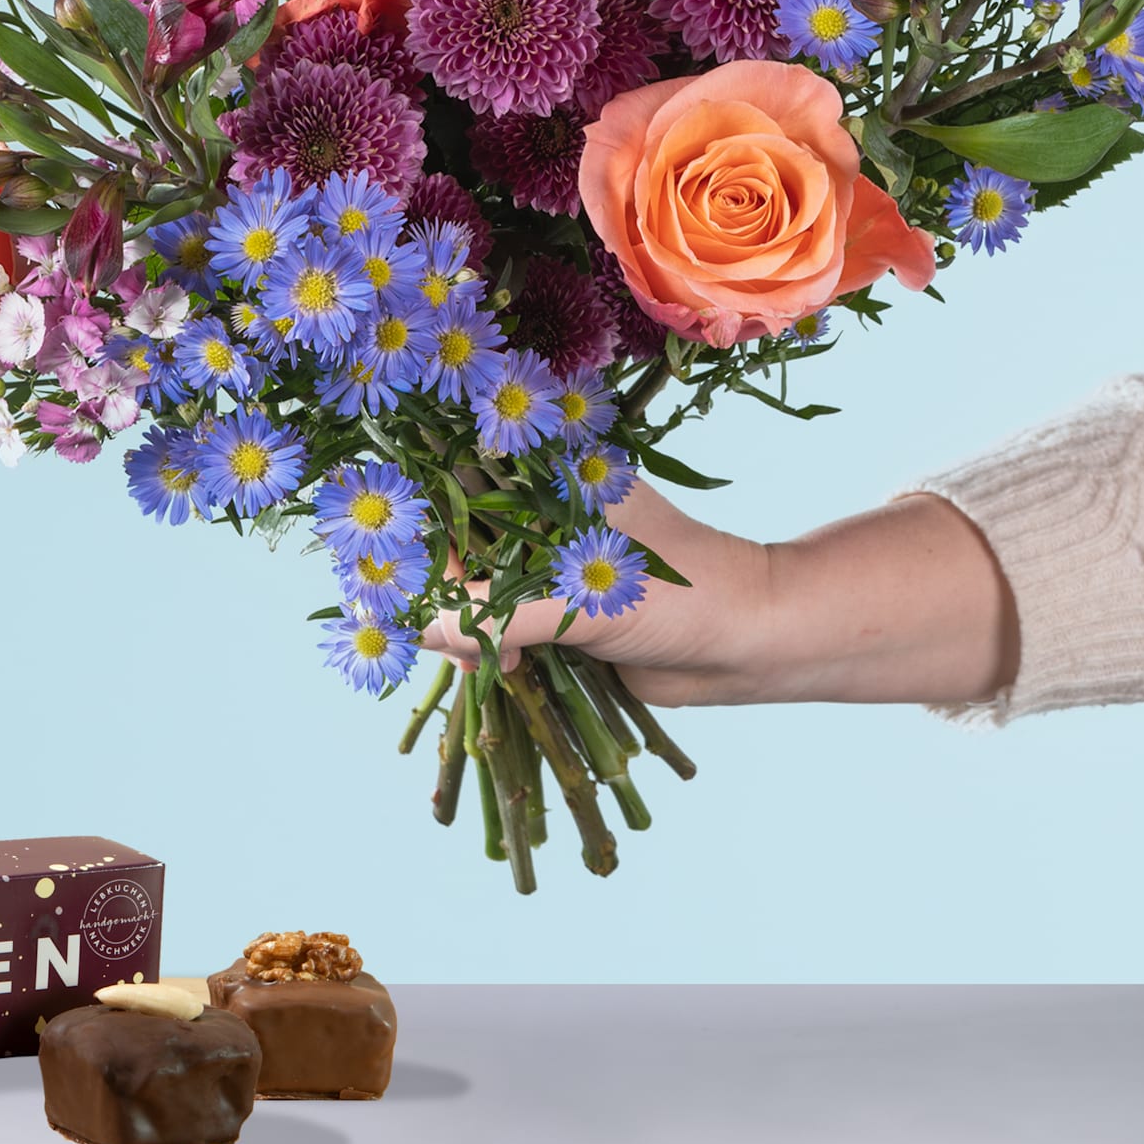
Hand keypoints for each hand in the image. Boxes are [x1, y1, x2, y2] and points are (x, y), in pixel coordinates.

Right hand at [421, 485, 1019, 709]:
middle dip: (438, 588)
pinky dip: (486, 649)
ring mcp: (542, 559)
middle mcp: (537, 508)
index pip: (450, 480)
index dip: (414, 522)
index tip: (391, 567)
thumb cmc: (682, 594)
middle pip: (448, 539)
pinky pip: (493, 624)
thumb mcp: (580, 599)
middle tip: (441, 630)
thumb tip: (424, 628)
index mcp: (545, 474)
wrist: (752, 643)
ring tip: (488, 658)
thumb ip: (495, 614)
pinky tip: (506, 670)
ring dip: (464, 627)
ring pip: (467, 588)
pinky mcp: (551, 607)